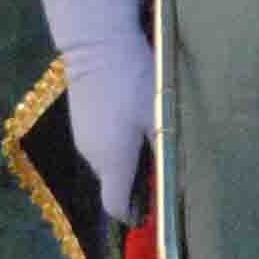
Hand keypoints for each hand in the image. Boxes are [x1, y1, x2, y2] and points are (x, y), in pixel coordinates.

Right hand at [31, 0, 153, 221]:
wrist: (96, 43)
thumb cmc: (133, 82)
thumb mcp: (159, 116)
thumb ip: (166, 152)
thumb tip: (180, 183)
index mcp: (112, 162)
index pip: (115, 206)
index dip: (133, 214)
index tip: (151, 210)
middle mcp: (92, 157)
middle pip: (113, 183)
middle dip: (135, 181)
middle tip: (161, 163)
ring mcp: (82, 137)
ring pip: (107, 161)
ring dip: (125, 158)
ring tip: (148, 134)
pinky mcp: (78, 119)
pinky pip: (99, 143)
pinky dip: (114, 141)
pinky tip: (128, 116)